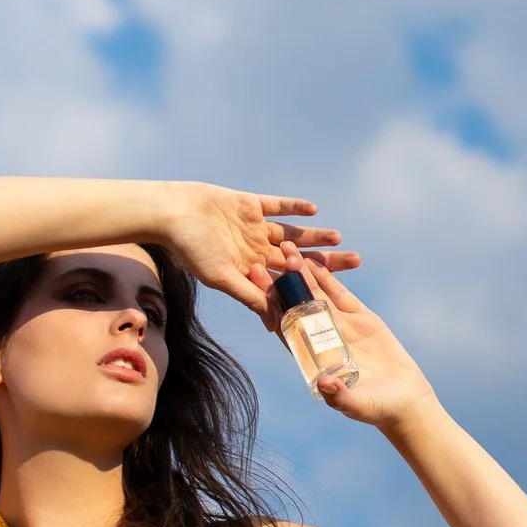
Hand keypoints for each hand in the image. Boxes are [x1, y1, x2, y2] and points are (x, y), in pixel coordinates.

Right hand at [164, 182, 361, 313]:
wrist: (171, 214)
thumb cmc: (190, 249)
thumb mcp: (221, 277)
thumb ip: (249, 296)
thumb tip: (276, 322)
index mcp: (250, 270)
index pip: (287, 281)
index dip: (311, 285)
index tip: (337, 292)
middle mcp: (255, 250)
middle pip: (298, 258)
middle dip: (325, 260)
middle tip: (356, 262)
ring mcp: (253, 227)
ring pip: (292, 233)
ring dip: (315, 235)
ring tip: (339, 238)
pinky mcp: (250, 204)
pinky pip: (277, 206)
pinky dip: (294, 207)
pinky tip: (313, 211)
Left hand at [266, 246, 434, 429]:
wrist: (404, 400)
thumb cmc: (376, 408)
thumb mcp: (356, 404)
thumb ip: (340, 395)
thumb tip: (324, 383)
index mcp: (311, 357)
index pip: (284, 329)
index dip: (270, 310)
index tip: (254, 292)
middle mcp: (320, 338)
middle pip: (294, 306)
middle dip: (280, 284)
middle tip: (263, 261)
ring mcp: (340, 326)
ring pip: (316, 294)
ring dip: (302, 274)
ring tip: (288, 251)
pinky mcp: (361, 317)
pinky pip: (340, 293)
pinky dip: (329, 277)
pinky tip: (317, 261)